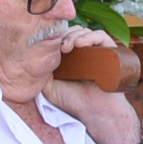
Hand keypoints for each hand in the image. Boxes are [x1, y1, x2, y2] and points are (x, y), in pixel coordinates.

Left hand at [37, 27, 141, 143]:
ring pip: (85, 31)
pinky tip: (80, 44)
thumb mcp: (49, 86)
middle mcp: (83, 52)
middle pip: (73, 31)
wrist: (93, 112)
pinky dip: (90, 36)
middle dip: (64, 35)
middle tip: (59, 47)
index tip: (48, 42)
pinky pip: (101, 36)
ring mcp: (96, 51)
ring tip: (68, 46)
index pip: (62, 37)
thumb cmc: (74, 101)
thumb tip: (32, 57)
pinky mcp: (110, 52)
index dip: (55, 36)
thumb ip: (42, 72)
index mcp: (70, 57)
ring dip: (74, 35)